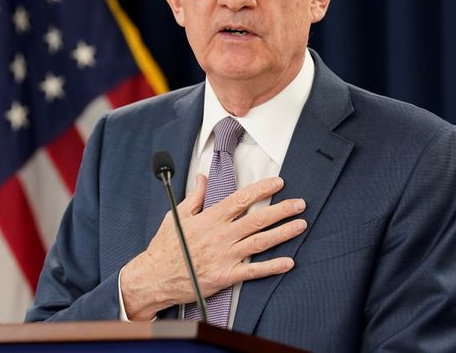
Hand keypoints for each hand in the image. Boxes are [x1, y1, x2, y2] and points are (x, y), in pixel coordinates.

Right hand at [120, 175, 305, 320]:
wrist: (154, 277)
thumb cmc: (165, 247)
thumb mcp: (177, 215)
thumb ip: (195, 197)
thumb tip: (203, 179)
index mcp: (209, 219)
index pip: (241, 199)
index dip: (262, 189)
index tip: (278, 182)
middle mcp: (220, 236)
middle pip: (257, 219)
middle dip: (282, 209)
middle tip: (300, 203)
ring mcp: (225, 257)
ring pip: (260, 242)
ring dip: (283, 233)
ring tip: (300, 225)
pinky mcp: (226, 276)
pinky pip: (253, 271)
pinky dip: (272, 267)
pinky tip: (289, 262)